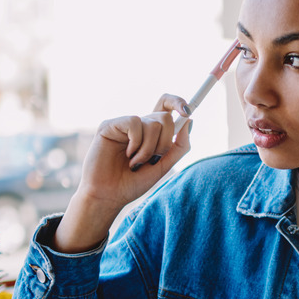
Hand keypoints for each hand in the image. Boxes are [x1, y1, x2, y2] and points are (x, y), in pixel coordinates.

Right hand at [54, 94, 191, 251]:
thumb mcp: (163, 166)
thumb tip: (189, 120)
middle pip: (164, 117)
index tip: (187, 111)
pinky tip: (127, 155)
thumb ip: (179, 146)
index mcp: (151, 133)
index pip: (166, 107)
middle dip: (165, 143)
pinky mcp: (109, 125)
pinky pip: (134, 123)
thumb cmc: (132, 183)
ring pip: (153, 123)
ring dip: (149, 149)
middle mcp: (138, 126)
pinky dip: (136, 143)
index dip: (178, 102)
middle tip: (152, 159)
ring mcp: (123, 125)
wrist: (109, 196)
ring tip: (136, 163)